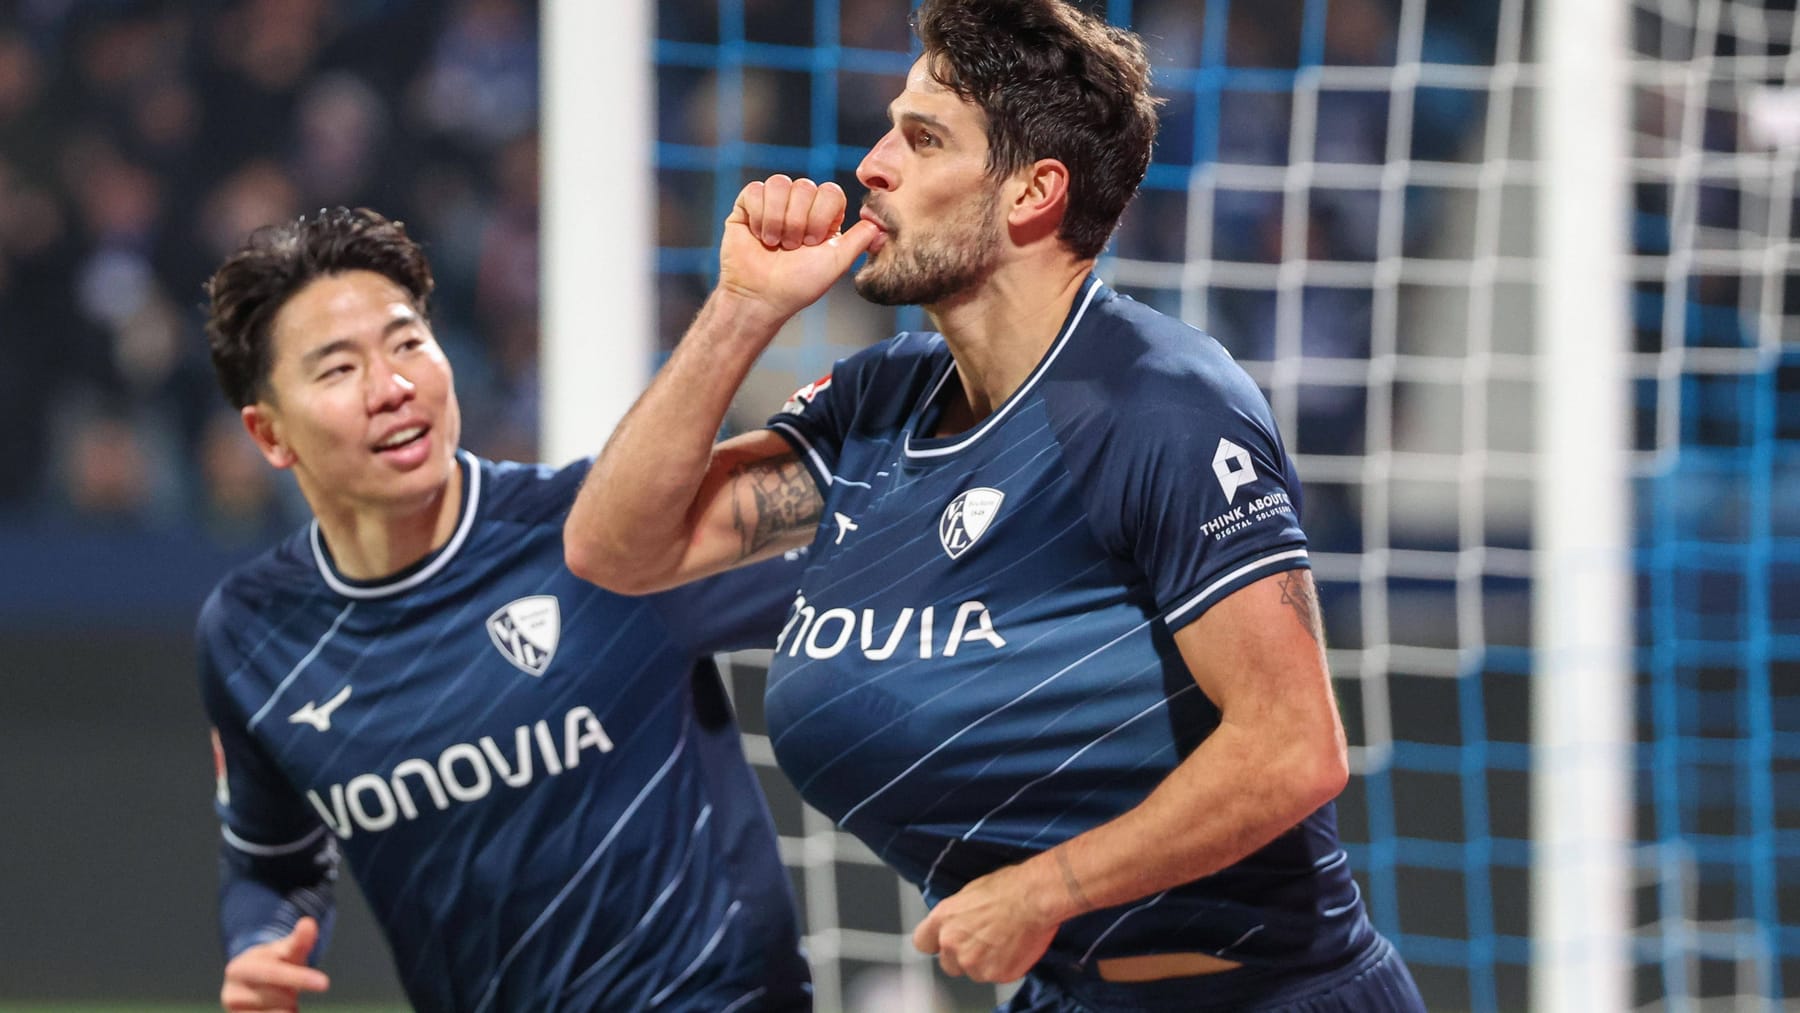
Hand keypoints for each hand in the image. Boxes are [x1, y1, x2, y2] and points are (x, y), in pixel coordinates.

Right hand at [220, 917, 329, 1011]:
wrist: (252, 986)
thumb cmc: (275, 964)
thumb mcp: (286, 951)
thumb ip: (299, 940)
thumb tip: (309, 923)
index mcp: (239, 969)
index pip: (273, 973)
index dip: (299, 978)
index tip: (325, 983)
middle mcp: (231, 993)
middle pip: (279, 999)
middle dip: (291, 994)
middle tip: (287, 989)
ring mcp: (233, 1012)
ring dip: (288, 1009)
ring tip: (279, 1000)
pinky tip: (278, 1010)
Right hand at [719, 175, 880, 320]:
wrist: (761, 297)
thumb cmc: (798, 285)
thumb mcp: (837, 262)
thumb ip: (860, 239)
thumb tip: (882, 223)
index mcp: (823, 215)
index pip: (830, 191)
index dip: (821, 216)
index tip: (813, 243)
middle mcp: (799, 205)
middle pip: (805, 187)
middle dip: (798, 222)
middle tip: (791, 247)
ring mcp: (773, 203)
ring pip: (780, 184)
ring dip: (777, 219)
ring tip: (774, 243)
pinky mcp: (748, 204)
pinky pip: (756, 190)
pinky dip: (759, 217)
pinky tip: (759, 236)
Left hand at [911, 863, 1061, 983]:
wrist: (1035, 899)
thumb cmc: (1008, 888)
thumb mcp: (970, 892)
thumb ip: (956, 915)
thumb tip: (956, 923)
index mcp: (943, 920)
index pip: (922, 943)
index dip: (935, 944)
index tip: (943, 943)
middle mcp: (952, 944)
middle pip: (948, 964)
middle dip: (962, 956)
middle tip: (983, 942)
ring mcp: (974, 963)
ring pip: (974, 972)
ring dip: (985, 963)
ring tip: (1003, 941)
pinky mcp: (996, 975)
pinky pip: (997, 976)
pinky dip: (1005, 967)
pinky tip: (1014, 947)